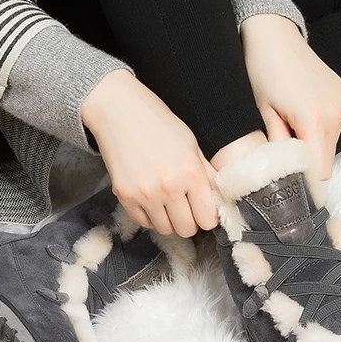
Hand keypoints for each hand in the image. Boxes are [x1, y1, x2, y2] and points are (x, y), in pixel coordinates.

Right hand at [80, 69, 218, 236]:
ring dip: (169, 219)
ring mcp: (144, 194)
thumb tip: (220, 200)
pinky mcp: (125, 196)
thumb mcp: (192, 145)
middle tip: (186, 206)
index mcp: (191, 173)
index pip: (208, 219)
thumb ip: (207, 175)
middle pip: (187, 229)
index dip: (208, 216)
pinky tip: (152, 198)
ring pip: (165, 229)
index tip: (203, 209)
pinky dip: (150, 215)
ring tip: (168, 201)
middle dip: (189, 220)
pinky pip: (143, 222)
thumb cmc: (160, 124)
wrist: (120, 111)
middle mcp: (169, 187)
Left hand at [240, 14, 340, 179]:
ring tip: (290, 121)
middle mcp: (336, 112)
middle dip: (305, 158)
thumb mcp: (262, 115)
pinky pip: (335, 125)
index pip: (319, 170)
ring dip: (313, 141)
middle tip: (282, 144)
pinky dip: (320, 126)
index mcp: (314, 119)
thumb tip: (282, 173)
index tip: (286, 175)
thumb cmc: (261, 72)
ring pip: (331, 142)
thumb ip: (277, 148)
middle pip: (326, 157)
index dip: (302, 176)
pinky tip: (302, 109)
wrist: (273, 36)